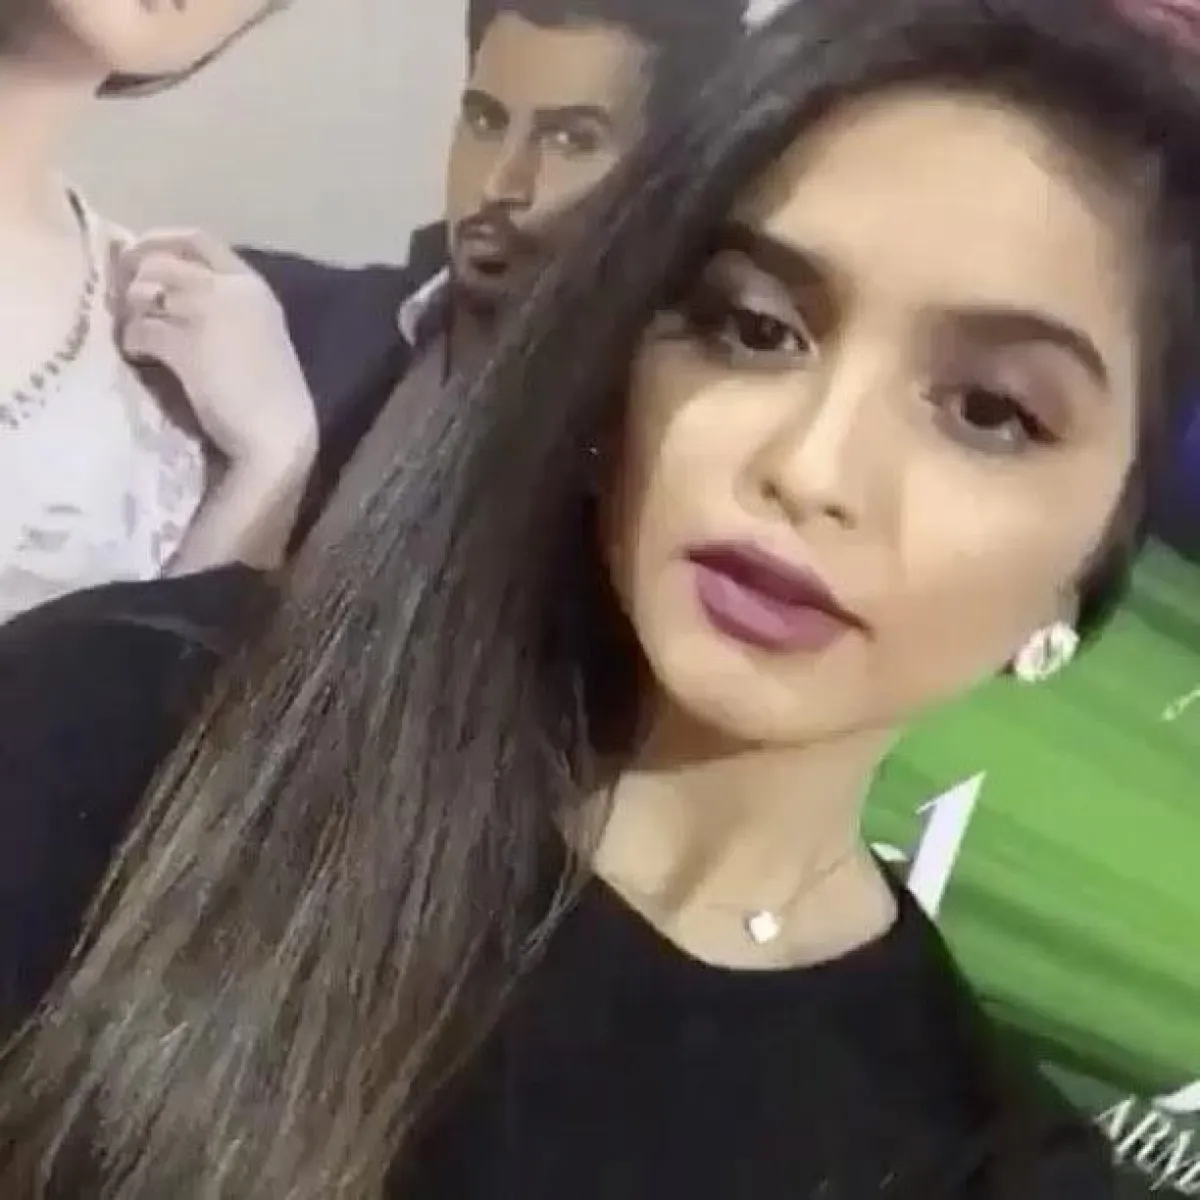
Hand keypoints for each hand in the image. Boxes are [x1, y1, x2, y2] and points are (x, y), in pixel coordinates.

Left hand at [113, 230, 318, 471]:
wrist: (277, 434)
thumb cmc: (270, 394)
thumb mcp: (255, 334)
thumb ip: (224, 307)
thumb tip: (170, 294)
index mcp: (253, 286)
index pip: (197, 239)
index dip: (159, 242)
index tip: (139, 260)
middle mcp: (230, 289)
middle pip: (162, 260)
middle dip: (134, 276)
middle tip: (123, 301)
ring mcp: (208, 314)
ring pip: (146, 290)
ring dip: (130, 309)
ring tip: (132, 331)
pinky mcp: (186, 345)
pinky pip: (141, 328)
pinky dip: (132, 341)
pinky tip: (139, 357)